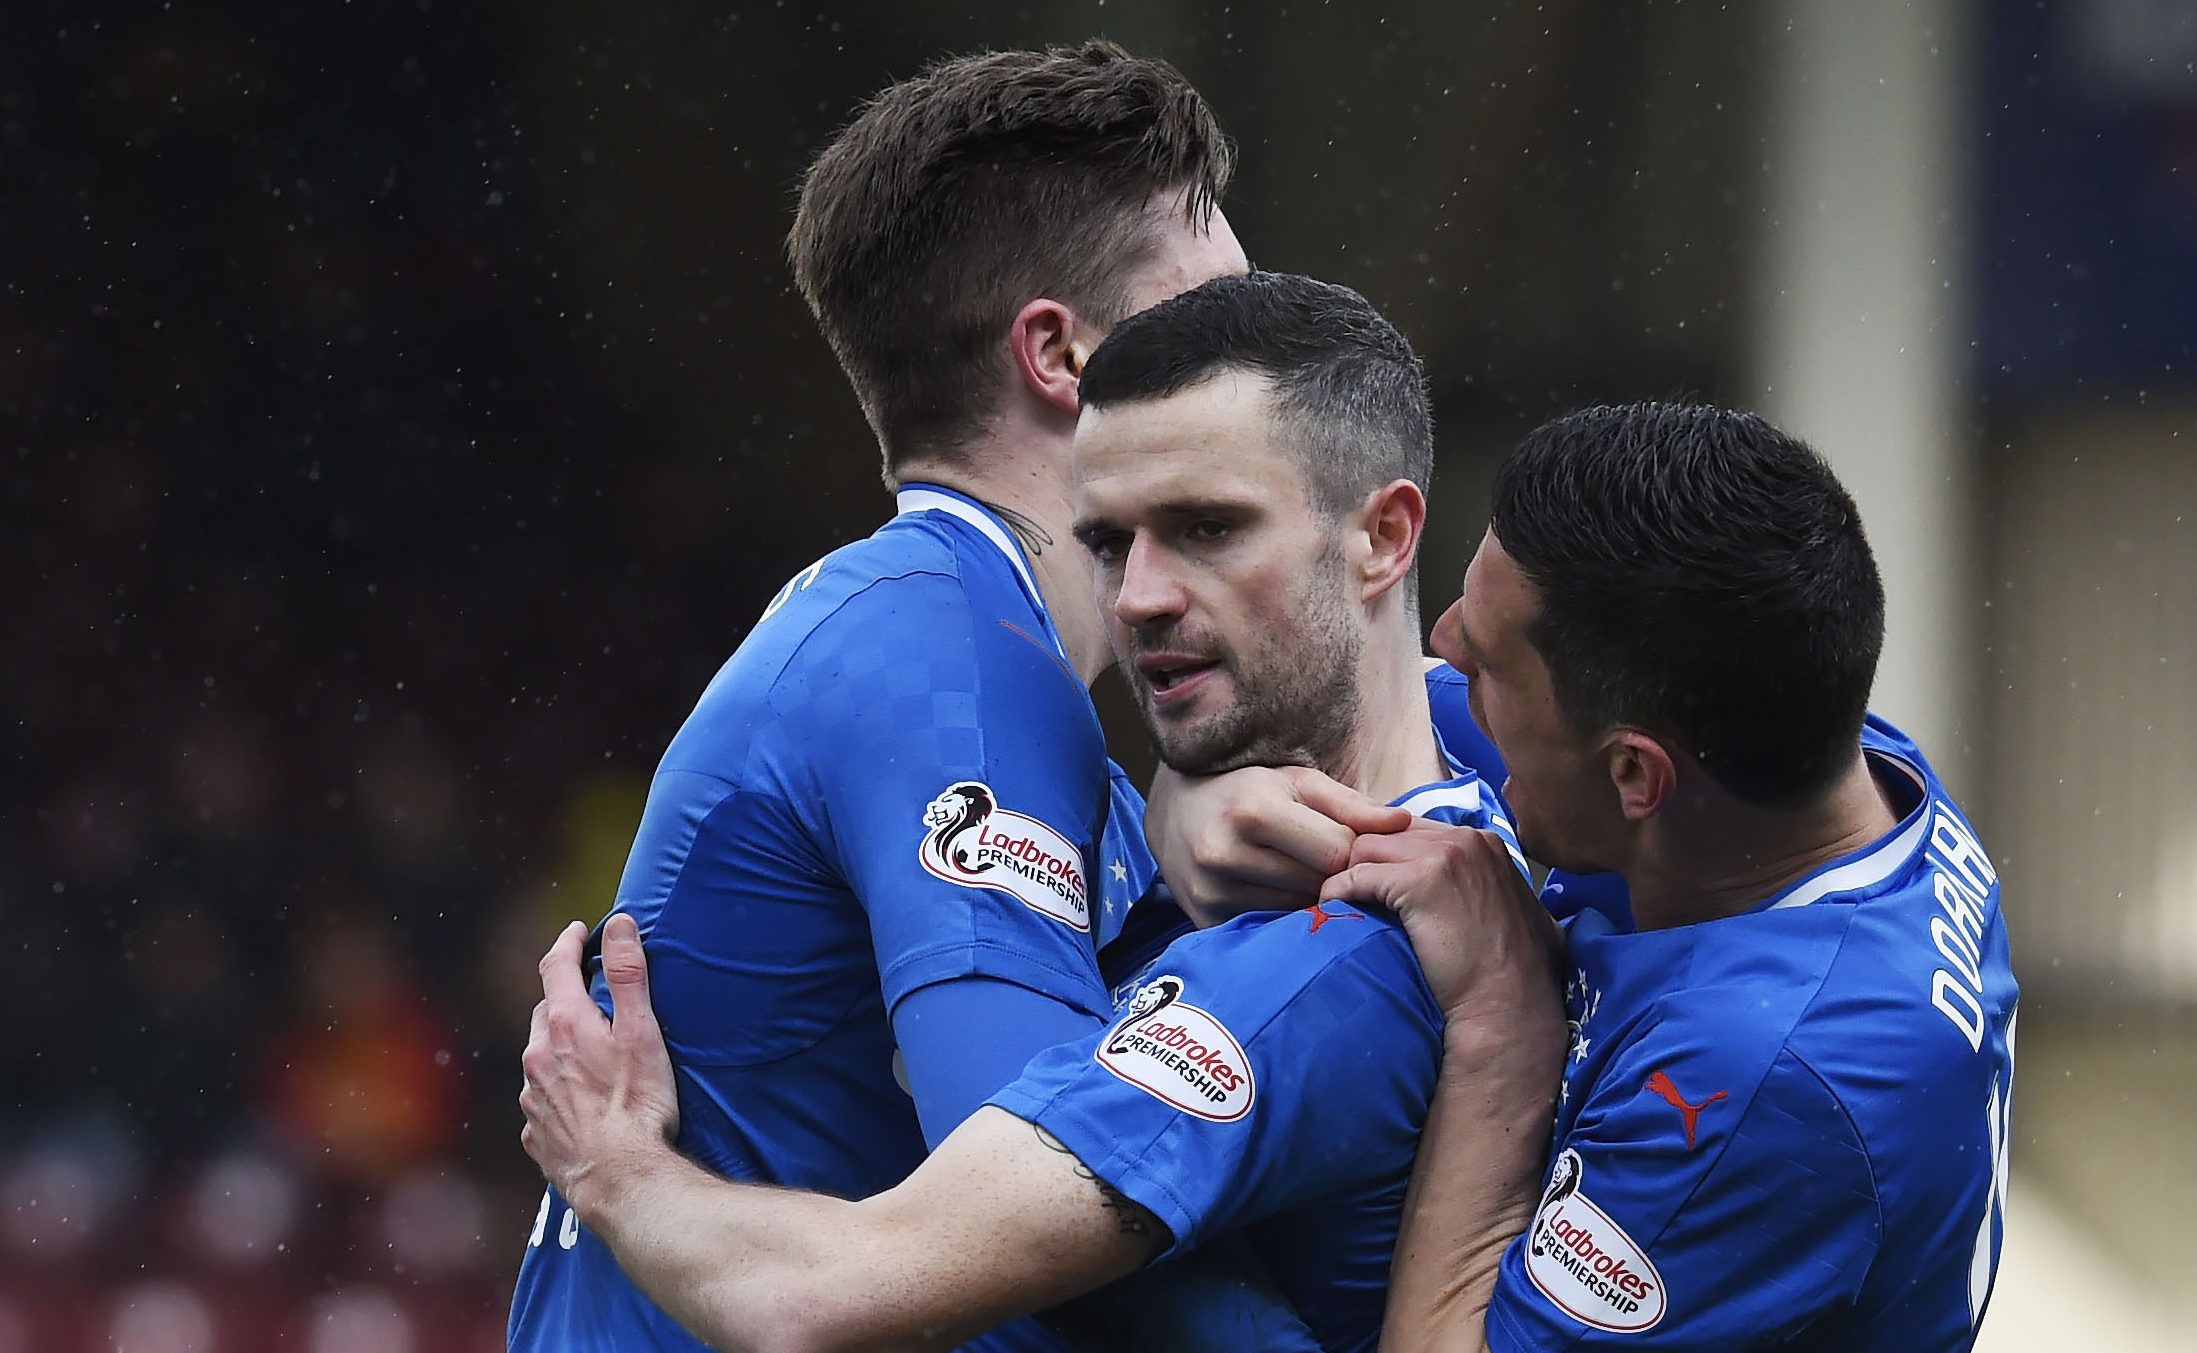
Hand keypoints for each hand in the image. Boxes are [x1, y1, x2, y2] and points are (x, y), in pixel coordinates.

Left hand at [519, 913, 680, 1219]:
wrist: (618, 1180)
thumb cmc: (637, 1105)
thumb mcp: (641, 1032)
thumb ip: (628, 974)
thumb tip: (619, 924)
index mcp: (564, 1025)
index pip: (556, 966)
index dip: (569, 943)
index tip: (579, 931)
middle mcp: (537, 1057)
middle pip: (547, 1012)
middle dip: (566, 999)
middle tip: (593, 996)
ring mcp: (532, 1097)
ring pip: (541, 1057)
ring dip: (560, 1047)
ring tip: (591, 1054)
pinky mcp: (535, 1133)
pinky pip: (542, 1099)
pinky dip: (558, 1089)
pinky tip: (581, 1101)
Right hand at [1147, 764, 1410, 925]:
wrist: (1175, 812)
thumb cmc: (1249, 788)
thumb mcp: (1299, 781)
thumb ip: (1352, 805)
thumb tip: (1403, 823)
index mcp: (1251, 812)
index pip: (1334, 852)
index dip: (1352, 850)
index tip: (1352, 845)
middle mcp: (1223, 854)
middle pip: (1315, 886)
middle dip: (1334, 877)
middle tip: (1334, 864)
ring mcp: (1210, 893)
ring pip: (1294, 912)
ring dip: (1310, 900)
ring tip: (1306, 876)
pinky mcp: (1205, 920)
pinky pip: (1266, 928)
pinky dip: (1282, 915)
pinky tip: (1281, 894)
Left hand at [1321, 819, 1562, 1039]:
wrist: (1508, 1006)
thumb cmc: (1507, 972)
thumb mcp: (1505, 911)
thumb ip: (1480, 885)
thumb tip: (1454, 891)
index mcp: (1485, 843)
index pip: (1414, 830)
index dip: (1389, 857)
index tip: (1375, 885)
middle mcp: (1466, 840)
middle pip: (1387, 833)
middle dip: (1365, 862)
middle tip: (1351, 896)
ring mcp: (1444, 856)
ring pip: (1366, 847)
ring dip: (1349, 875)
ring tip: (1342, 905)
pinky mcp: (1419, 882)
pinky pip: (1356, 875)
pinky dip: (1337, 892)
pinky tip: (1332, 910)